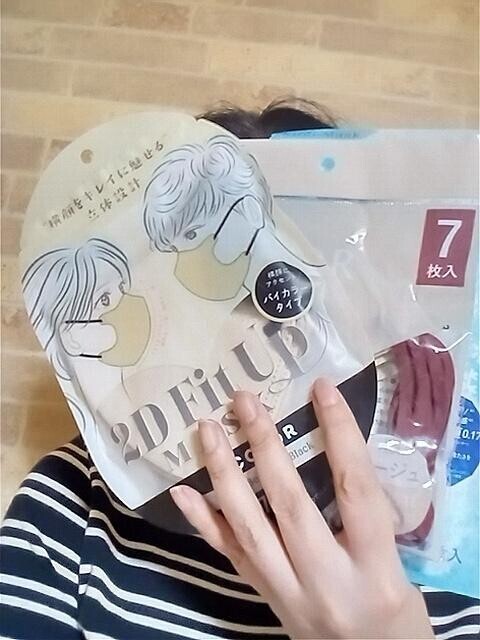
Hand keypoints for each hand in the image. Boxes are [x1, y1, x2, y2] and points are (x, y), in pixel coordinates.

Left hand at [170, 379, 433, 638]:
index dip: (339, 434)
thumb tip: (336, 449)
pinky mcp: (263, 596)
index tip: (322, 389)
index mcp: (374, 567)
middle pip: (290, 505)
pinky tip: (181, 491)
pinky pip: (229, 554)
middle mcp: (327, 580)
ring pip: (249, 528)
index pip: (355, 489)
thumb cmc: (393, 611)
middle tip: (244, 401)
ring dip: (224, 474)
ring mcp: (287, 591)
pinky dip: (202, 520)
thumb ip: (366, 513)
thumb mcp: (395, 563)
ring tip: (208, 430)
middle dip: (265, 447)